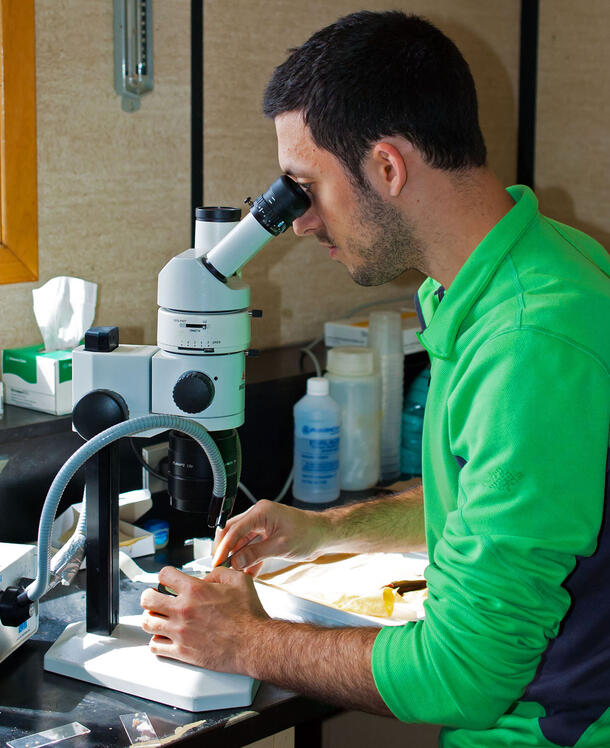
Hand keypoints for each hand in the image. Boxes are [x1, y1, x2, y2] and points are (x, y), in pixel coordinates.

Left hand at [140, 565, 268, 672]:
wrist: (254, 643)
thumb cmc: (249, 614)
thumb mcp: (238, 580)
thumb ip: (218, 573)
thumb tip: (206, 577)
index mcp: (195, 589)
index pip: (164, 575)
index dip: (166, 575)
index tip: (168, 580)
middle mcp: (183, 609)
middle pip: (148, 599)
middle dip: (150, 596)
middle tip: (156, 598)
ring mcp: (180, 632)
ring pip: (148, 623)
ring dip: (152, 618)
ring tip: (160, 618)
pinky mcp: (182, 652)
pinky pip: (155, 646)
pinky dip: (157, 641)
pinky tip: (165, 638)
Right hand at [212, 500, 329, 575]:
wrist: (323, 535)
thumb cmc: (308, 534)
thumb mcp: (281, 546)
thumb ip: (256, 553)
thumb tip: (236, 561)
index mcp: (261, 512)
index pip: (235, 528)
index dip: (224, 546)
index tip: (217, 561)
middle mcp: (259, 515)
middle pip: (233, 532)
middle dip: (226, 550)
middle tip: (220, 567)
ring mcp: (262, 525)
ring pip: (241, 541)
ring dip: (237, 556)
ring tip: (233, 573)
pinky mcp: (266, 534)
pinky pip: (251, 546)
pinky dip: (249, 559)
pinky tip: (247, 573)